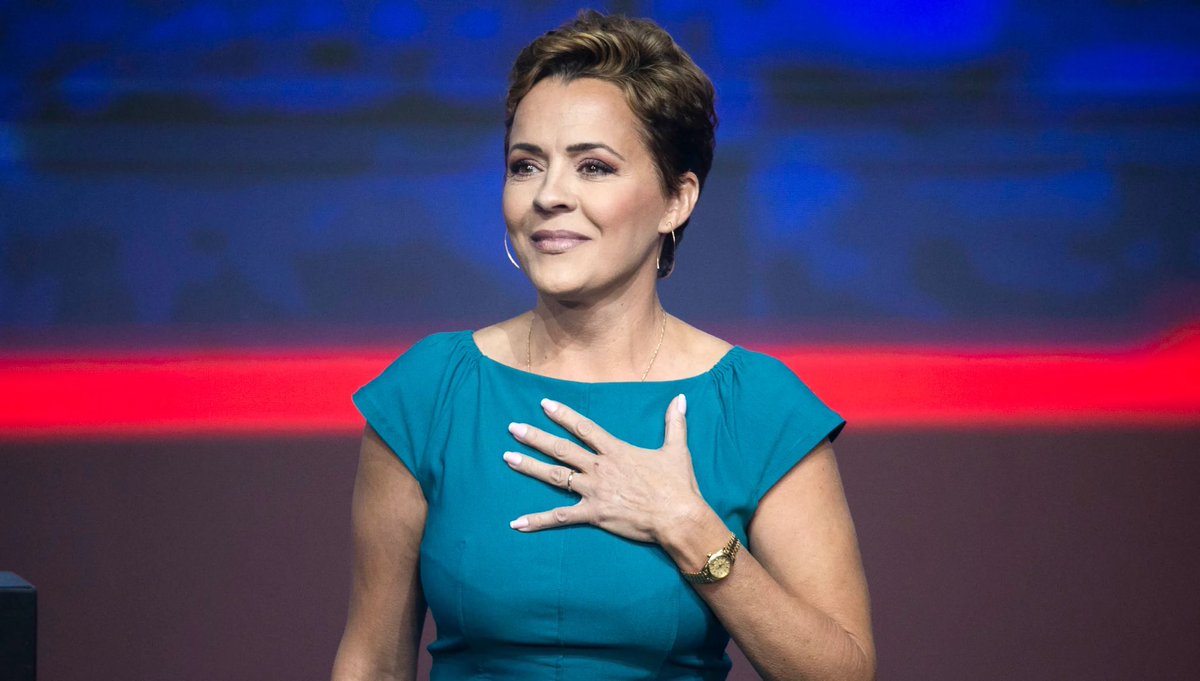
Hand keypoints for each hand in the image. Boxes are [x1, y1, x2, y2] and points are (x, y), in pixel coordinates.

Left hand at [503, 394, 706, 544]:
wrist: (677, 516)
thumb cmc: (677, 485)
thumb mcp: (677, 450)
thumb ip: (674, 423)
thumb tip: (681, 398)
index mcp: (616, 450)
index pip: (583, 427)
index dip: (563, 414)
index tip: (543, 404)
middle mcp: (599, 467)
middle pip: (561, 449)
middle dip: (535, 437)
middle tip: (512, 428)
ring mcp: (594, 490)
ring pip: (555, 476)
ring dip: (530, 467)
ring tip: (508, 458)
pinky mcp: (593, 514)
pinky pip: (560, 517)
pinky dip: (537, 520)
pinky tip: (517, 523)